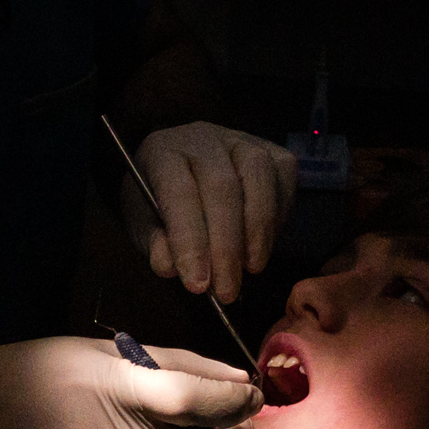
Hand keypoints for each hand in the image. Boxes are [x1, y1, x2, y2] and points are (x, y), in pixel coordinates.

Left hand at [122, 122, 296, 302]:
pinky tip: (263, 244)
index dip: (190, 240)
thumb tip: (170, 266)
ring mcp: (240, 140)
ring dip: (258, 231)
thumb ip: (154, 243)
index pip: (178, 192)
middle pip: (222, 187)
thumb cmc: (159, 205)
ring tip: (250, 269)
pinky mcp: (271, 151)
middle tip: (227, 290)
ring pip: (258, 177)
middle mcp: (202, 138)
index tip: (198, 284)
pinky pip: (284, 179)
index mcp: (161, 152)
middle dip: (227, 247)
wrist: (182, 177)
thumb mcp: (145, 227)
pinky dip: (278, 217)